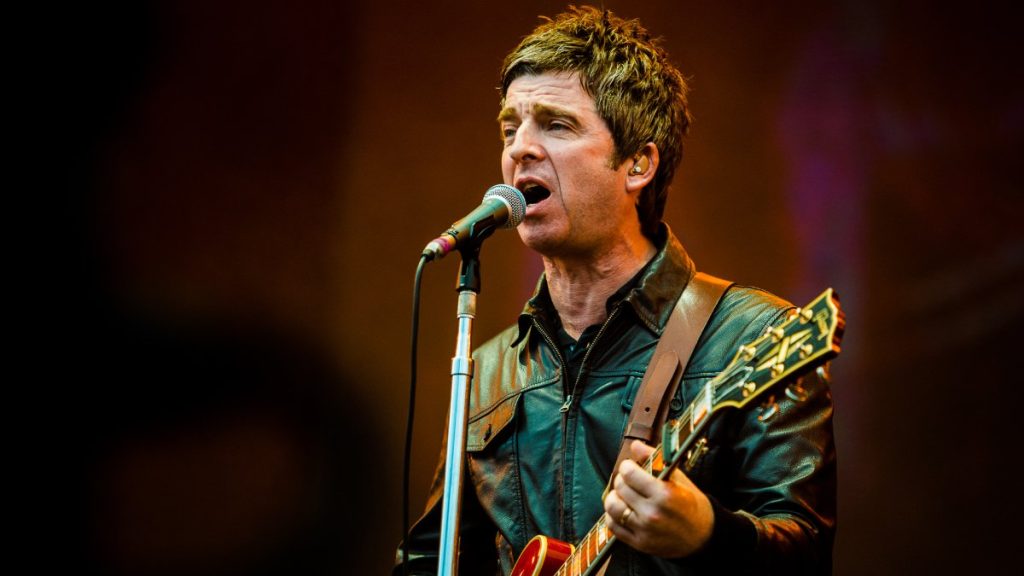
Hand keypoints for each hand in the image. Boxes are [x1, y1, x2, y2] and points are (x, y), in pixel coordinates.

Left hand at [602, 440, 713, 557]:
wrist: (703, 537)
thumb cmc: (691, 504)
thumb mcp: (679, 478)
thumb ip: (654, 459)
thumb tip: (635, 445)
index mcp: (664, 494)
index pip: (629, 474)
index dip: (627, 467)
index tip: (630, 466)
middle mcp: (652, 513)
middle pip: (620, 488)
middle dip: (621, 479)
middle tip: (628, 480)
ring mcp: (644, 530)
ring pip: (612, 507)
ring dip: (614, 497)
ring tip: (623, 495)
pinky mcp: (639, 543)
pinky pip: (613, 526)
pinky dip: (613, 516)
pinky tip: (623, 510)